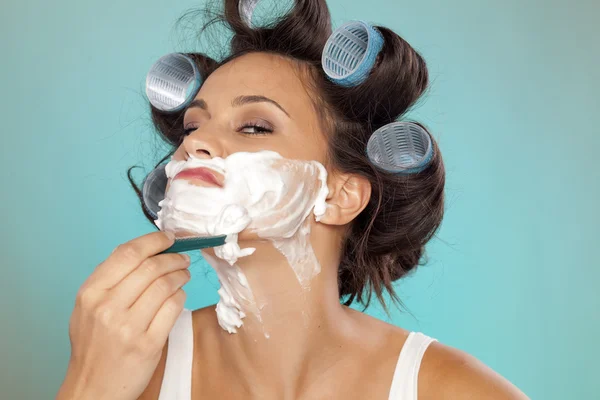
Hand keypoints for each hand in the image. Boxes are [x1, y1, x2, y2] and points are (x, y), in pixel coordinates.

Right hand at [56, 231, 190, 399]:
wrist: (93, 387)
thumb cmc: (94, 344)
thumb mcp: (88, 306)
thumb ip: (111, 279)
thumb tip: (144, 250)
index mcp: (91, 293)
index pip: (128, 253)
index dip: (153, 240)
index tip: (168, 238)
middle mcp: (107, 307)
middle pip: (151, 267)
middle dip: (173, 258)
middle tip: (182, 258)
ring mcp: (129, 327)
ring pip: (166, 285)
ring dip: (180, 275)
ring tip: (183, 274)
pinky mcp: (148, 344)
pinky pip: (174, 307)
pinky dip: (181, 296)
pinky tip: (179, 296)